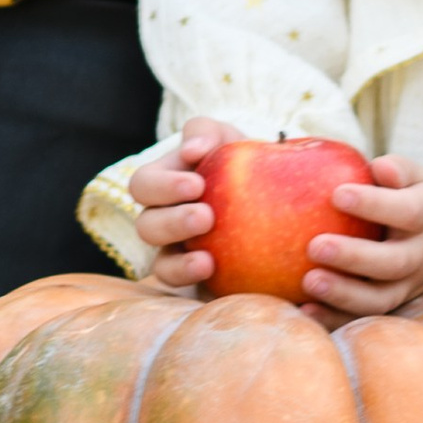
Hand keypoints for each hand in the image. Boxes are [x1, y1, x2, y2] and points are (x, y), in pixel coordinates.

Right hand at [129, 115, 234, 287]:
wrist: (278, 208)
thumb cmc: (246, 166)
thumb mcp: (229, 141)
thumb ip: (208, 133)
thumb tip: (192, 149)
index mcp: (164, 186)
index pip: (145, 184)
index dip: (164, 185)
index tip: (197, 183)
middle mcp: (164, 221)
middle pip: (147, 225)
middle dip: (173, 222)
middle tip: (206, 217)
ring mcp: (179, 254)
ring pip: (161, 263)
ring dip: (180, 261)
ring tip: (208, 260)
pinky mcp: (198, 281)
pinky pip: (185, 289)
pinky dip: (193, 281)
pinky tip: (212, 274)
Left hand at [302, 162, 422, 316]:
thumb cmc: (419, 197)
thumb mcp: (418, 177)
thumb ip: (399, 170)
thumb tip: (379, 167)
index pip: (407, 212)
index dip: (374, 205)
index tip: (337, 193)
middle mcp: (422, 255)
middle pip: (393, 263)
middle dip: (354, 257)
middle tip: (315, 246)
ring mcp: (409, 285)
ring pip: (381, 299)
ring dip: (344, 295)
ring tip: (309, 282)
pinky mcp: (393, 305)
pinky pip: (365, 318)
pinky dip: (336, 319)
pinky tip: (306, 311)